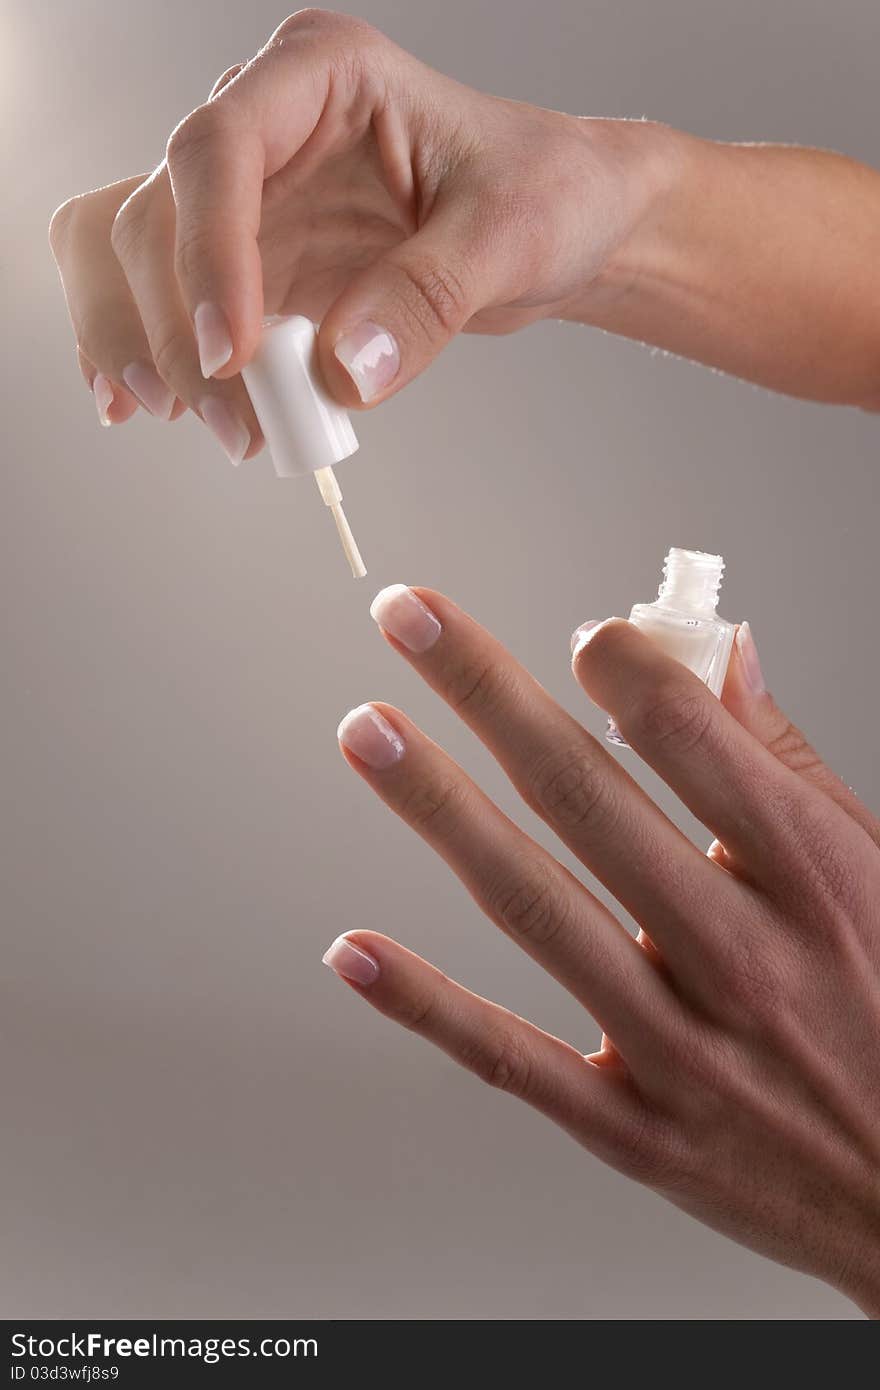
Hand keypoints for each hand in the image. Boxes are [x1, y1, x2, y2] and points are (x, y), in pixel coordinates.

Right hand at [47, 8, 666, 456]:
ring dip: (148, 349)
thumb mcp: (511, 235)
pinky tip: (156, 410)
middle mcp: (265, 131)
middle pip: (155, 216)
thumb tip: (341, 371)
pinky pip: (167, 304)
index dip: (207, 252)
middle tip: (237, 421)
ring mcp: (248, 203)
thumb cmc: (545, 192)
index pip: (217, 148)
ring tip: (218, 427)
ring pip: (135, 261)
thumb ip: (427, 296)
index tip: (233, 351)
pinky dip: (150, 354)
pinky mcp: (250, 269)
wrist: (559, 227)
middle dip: (177, 329)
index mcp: (319, 76)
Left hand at [325, 584, 879, 1315]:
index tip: (579, 632)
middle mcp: (738, 955)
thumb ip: (787, 760)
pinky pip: (512, 1058)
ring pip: (535, 906)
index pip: (687, 736)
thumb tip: (720, 648)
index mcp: (812, 876)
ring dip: (439, 808)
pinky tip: (355, 949)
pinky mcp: (639, 1131)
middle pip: (584, 798)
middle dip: (486, 692)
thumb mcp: (879, 871)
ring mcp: (682, 1049)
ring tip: (368, 732)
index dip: (618, 661)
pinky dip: (426, 1002)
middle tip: (408, 617)